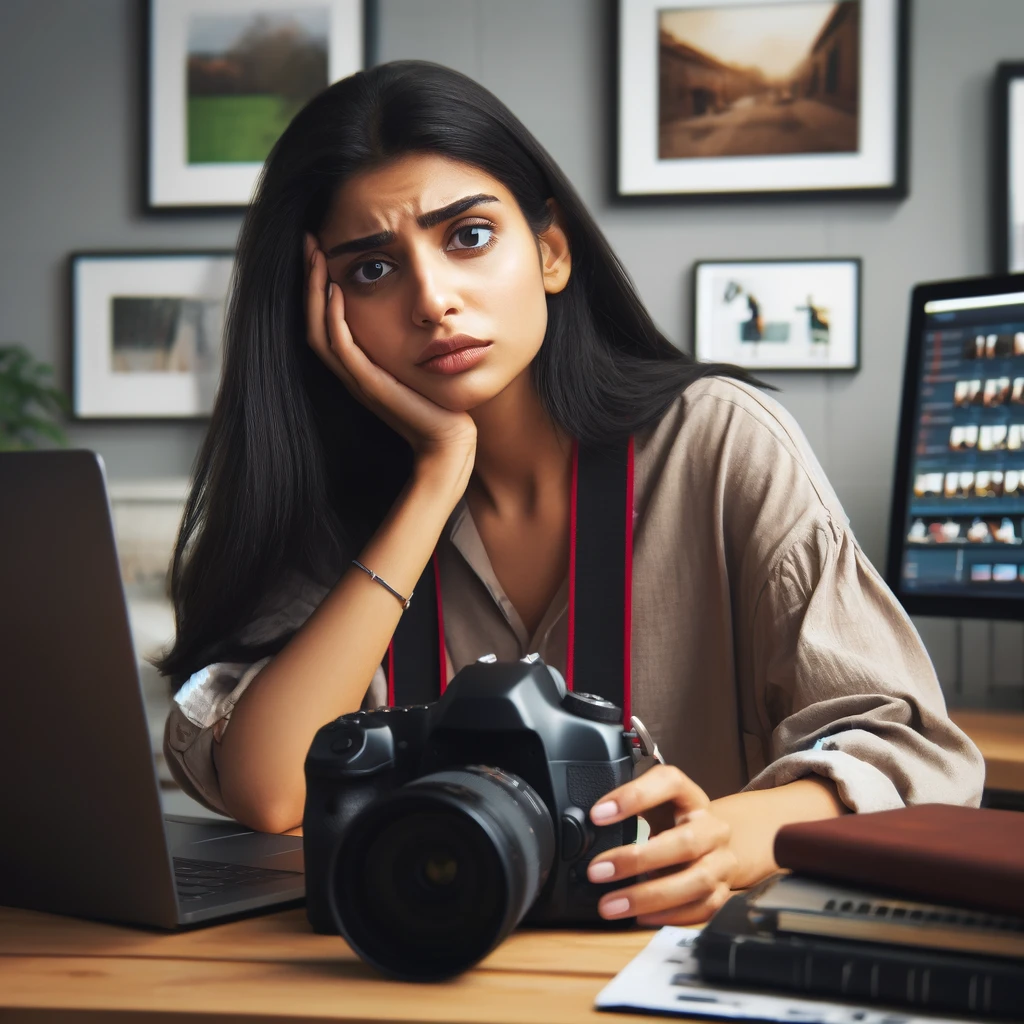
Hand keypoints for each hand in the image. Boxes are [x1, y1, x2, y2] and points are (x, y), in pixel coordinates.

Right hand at [303, 234, 477, 467]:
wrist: (450, 442)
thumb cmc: (441, 405)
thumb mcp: (421, 362)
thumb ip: (411, 339)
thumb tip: (422, 306)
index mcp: (359, 367)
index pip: (325, 320)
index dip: (317, 286)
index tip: (321, 248)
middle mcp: (351, 373)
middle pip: (313, 320)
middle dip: (308, 279)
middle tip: (308, 241)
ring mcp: (357, 380)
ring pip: (320, 330)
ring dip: (314, 291)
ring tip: (315, 255)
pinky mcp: (370, 386)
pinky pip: (342, 348)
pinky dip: (335, 318)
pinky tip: (336, 290)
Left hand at [585, 764, 738, 925]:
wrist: (715, 844)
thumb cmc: (675, 821)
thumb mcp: (656, 804)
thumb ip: (628, 808)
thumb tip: (585, 825)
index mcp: (691, 797)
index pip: (670, 783)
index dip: (635, 796)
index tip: (597, 815)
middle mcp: (713, 828)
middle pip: (685, 842)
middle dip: (637, 859)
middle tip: (597, 871)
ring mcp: (722, 862)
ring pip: (695, 881)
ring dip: (648, 896)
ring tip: (610, 904)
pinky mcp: (722, 892)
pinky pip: (700, 909)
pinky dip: (667, 916)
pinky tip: (638, 917)